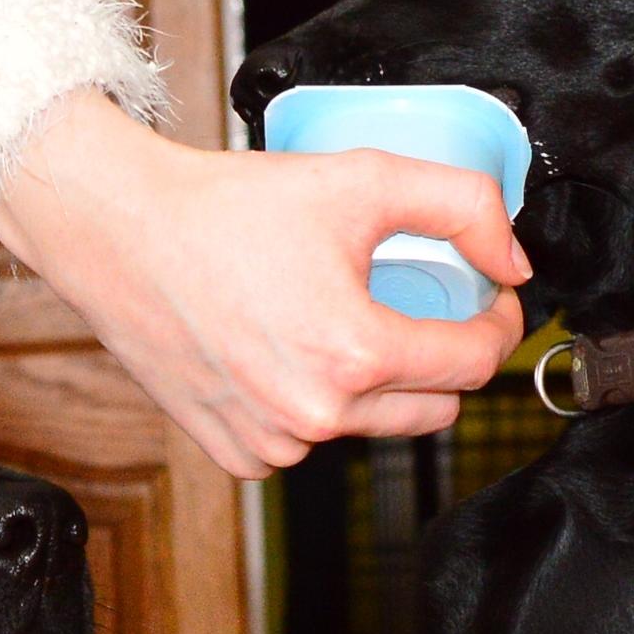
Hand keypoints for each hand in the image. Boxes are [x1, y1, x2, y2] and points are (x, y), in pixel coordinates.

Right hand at [0, 89, 531, 477]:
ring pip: (372, 427)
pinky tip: (287, 352)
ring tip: (339, 320)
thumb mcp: (362, 178)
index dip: (497, 323)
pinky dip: (315, 405)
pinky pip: (309, 442)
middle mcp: (316, 416)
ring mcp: (274, 444)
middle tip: (420, 304)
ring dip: (376, 383)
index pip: (475, 363)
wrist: (121, 236)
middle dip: (442, 356)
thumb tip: (512, 263)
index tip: (486, 297)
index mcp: (355, 355)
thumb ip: (462, 206)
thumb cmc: (226, 207)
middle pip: (435, 407)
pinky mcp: (238, 455)